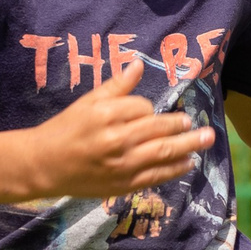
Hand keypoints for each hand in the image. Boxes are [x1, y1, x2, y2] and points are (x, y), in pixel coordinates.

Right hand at [17, 55, 211, 200]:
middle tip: (201, 124)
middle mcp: (116, 139)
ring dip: (188, 146)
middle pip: (158, 129)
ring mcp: (121, 164)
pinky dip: (175, 169)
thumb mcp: (87, 102)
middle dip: (182, 126)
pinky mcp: (122, 184)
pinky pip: (155, 176)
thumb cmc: (65, 129)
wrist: (43, 165)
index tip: (148, 112)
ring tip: (207, 139)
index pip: (142, 107)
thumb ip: (115, 86)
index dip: (148, 109)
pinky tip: (189, 163)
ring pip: (163, 153)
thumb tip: (138, 65)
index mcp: (106, 115)